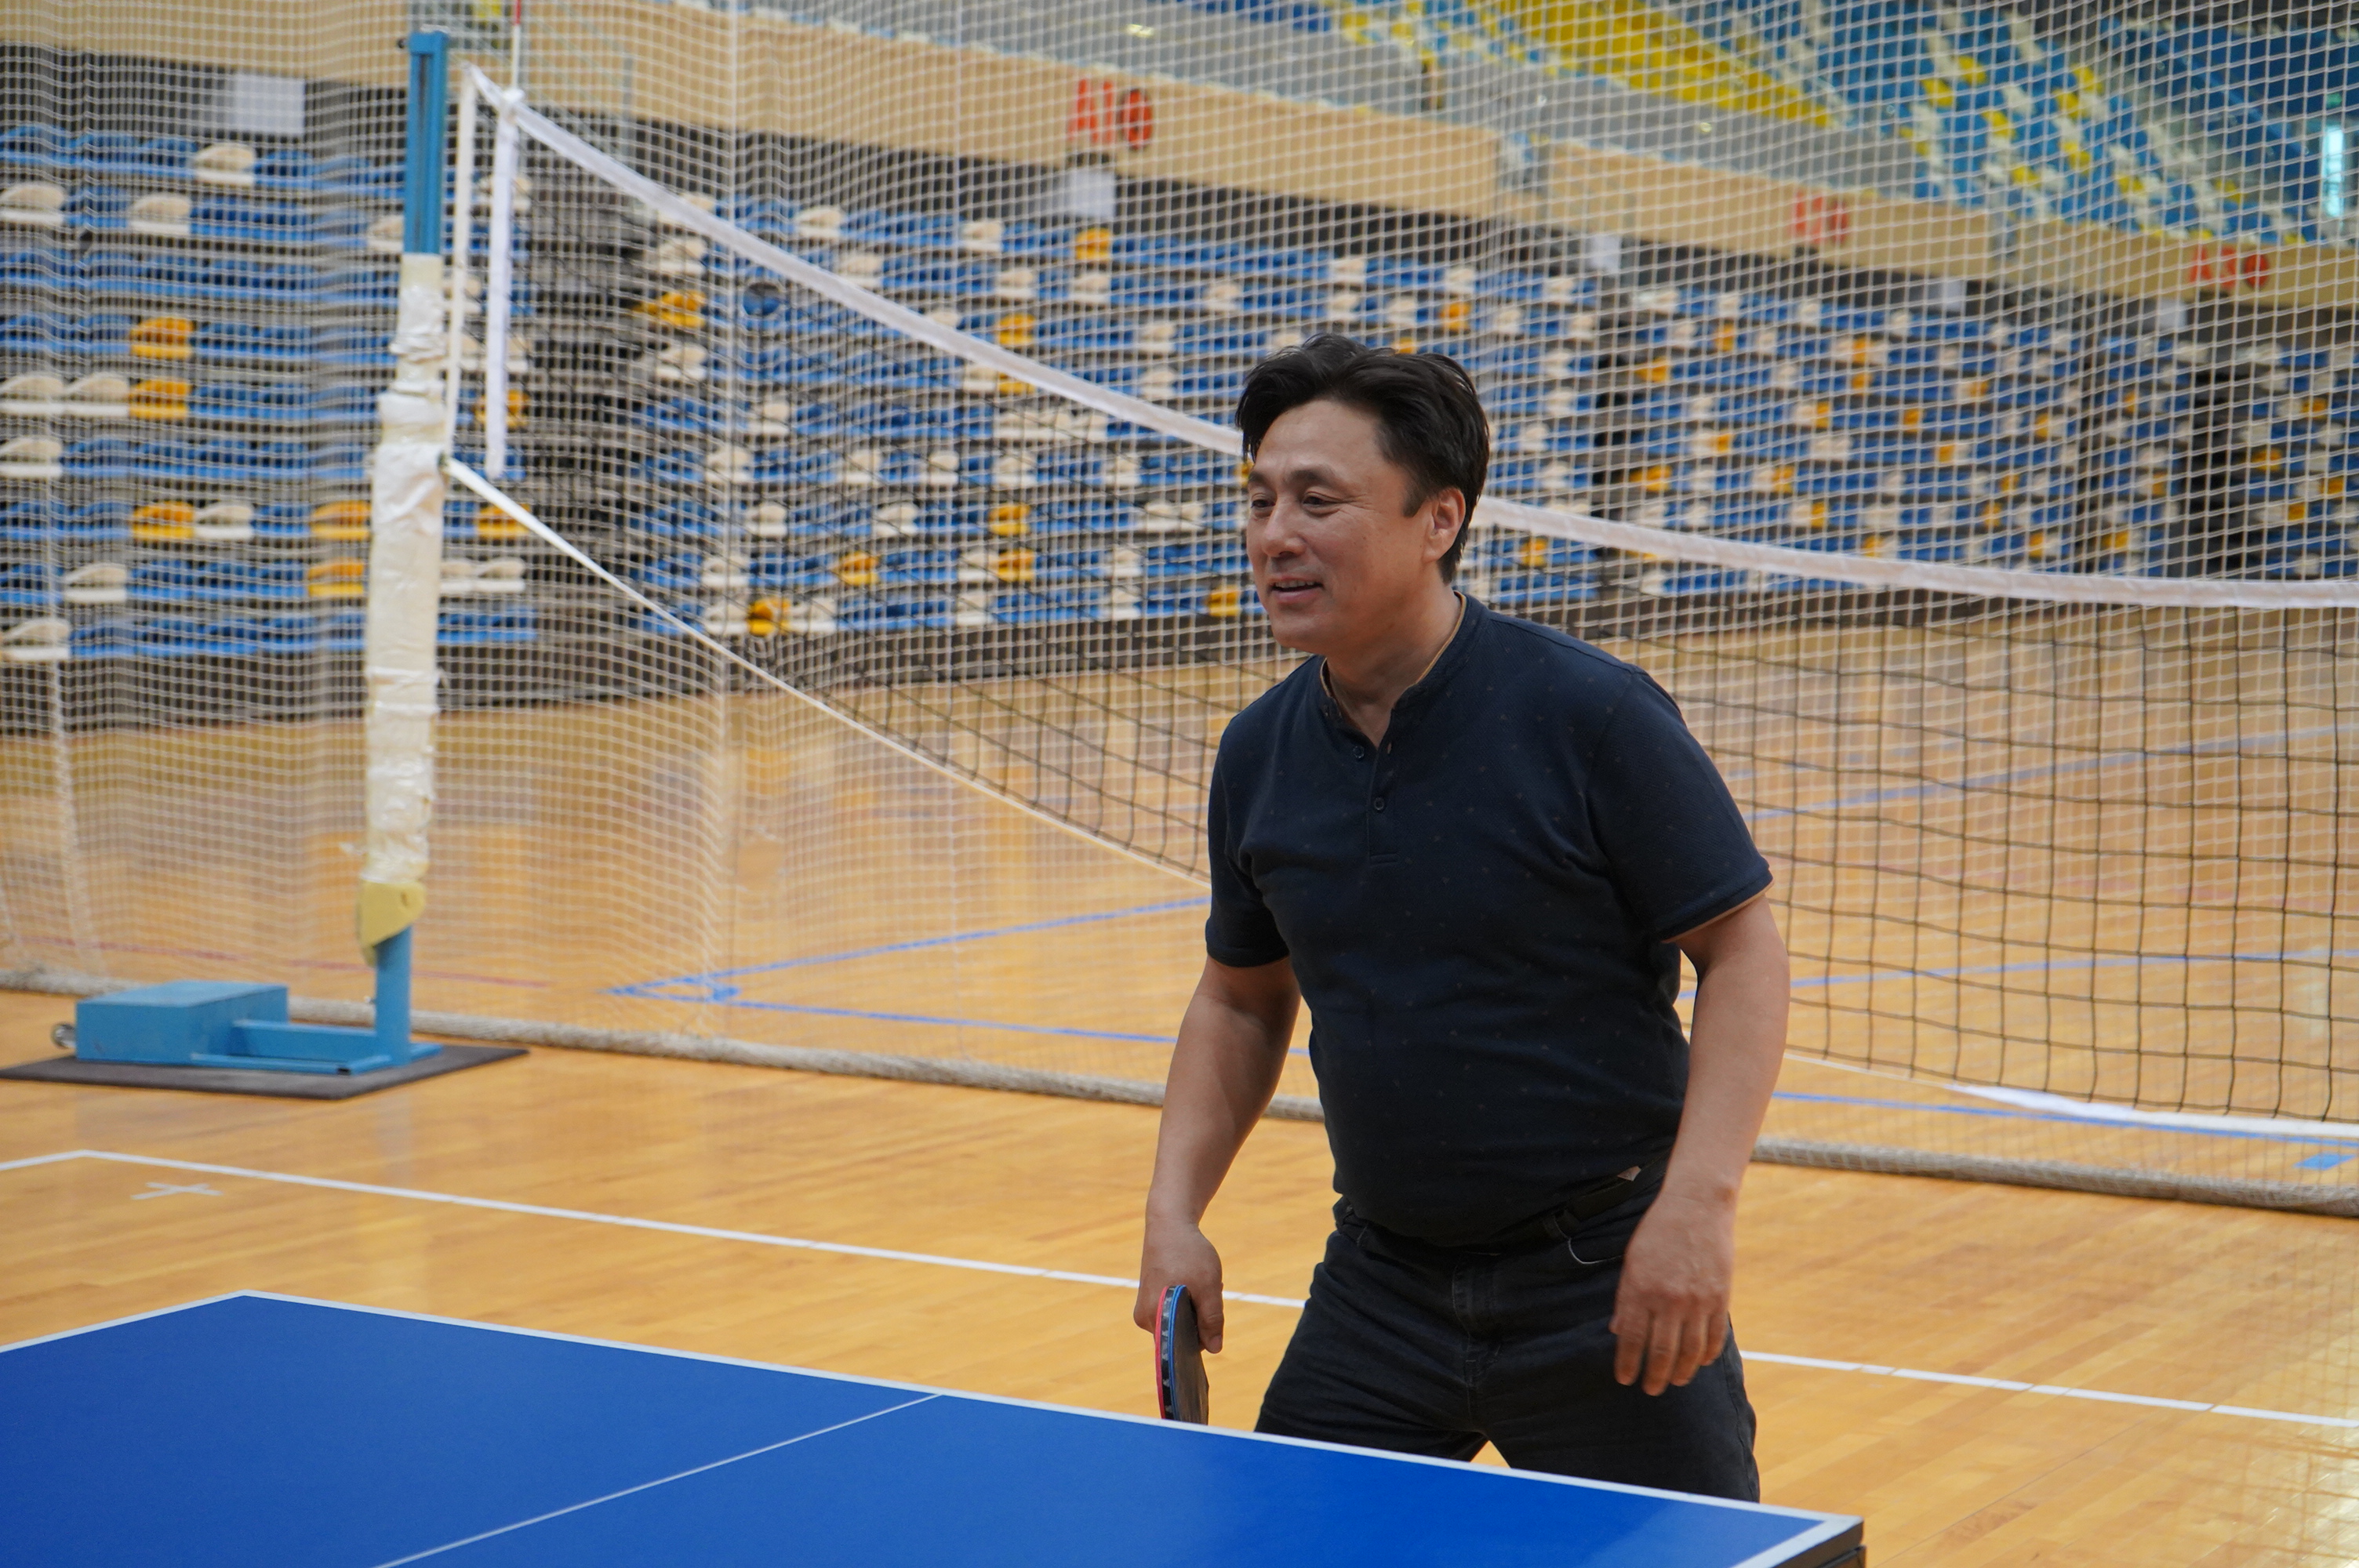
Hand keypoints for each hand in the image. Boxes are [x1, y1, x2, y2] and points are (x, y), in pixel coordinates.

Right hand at [1134, 1213, 1225, 1352]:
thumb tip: (1214, 1349)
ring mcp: (1145, 1308)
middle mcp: (1144, 1318)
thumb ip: (1212, 1320)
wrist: (1169, 1224)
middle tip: (1207, 1291)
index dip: (1202, 1339)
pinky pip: (1173, 1310)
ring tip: (1199, 1282)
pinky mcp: (1150, 1298)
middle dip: (1200, 1318)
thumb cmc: (1188, 1254)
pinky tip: (1192, 1280)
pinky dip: (1188, 1300)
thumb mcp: (1208, 1287)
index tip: (1213, 1320)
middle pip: (1182, 1334)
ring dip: (1196, 1308)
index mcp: (1153, 1318)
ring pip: (1180, 1321)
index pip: (1182, 1347)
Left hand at [1609, 1191, 1735, 1395]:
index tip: (1624, 1379)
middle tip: (1650, 1390)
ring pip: (1690, 1350)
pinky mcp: (1719, 1297)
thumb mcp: (1632, 1261)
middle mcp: (1668, 1299)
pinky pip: (1715, 1336)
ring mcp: (1696, 1300)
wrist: (1696, 1206)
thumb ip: (1626, 1298)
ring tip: (1675, 1382)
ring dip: (1682, 1371)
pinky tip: (1702, 1363)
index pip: (1632, 1339)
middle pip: (1661, 1351)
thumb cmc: (1658, 1231)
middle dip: (1654, 1376)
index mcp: (1640, 1289)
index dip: (1627, 1363)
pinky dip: (1708, 1354)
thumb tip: (1618, 1331)